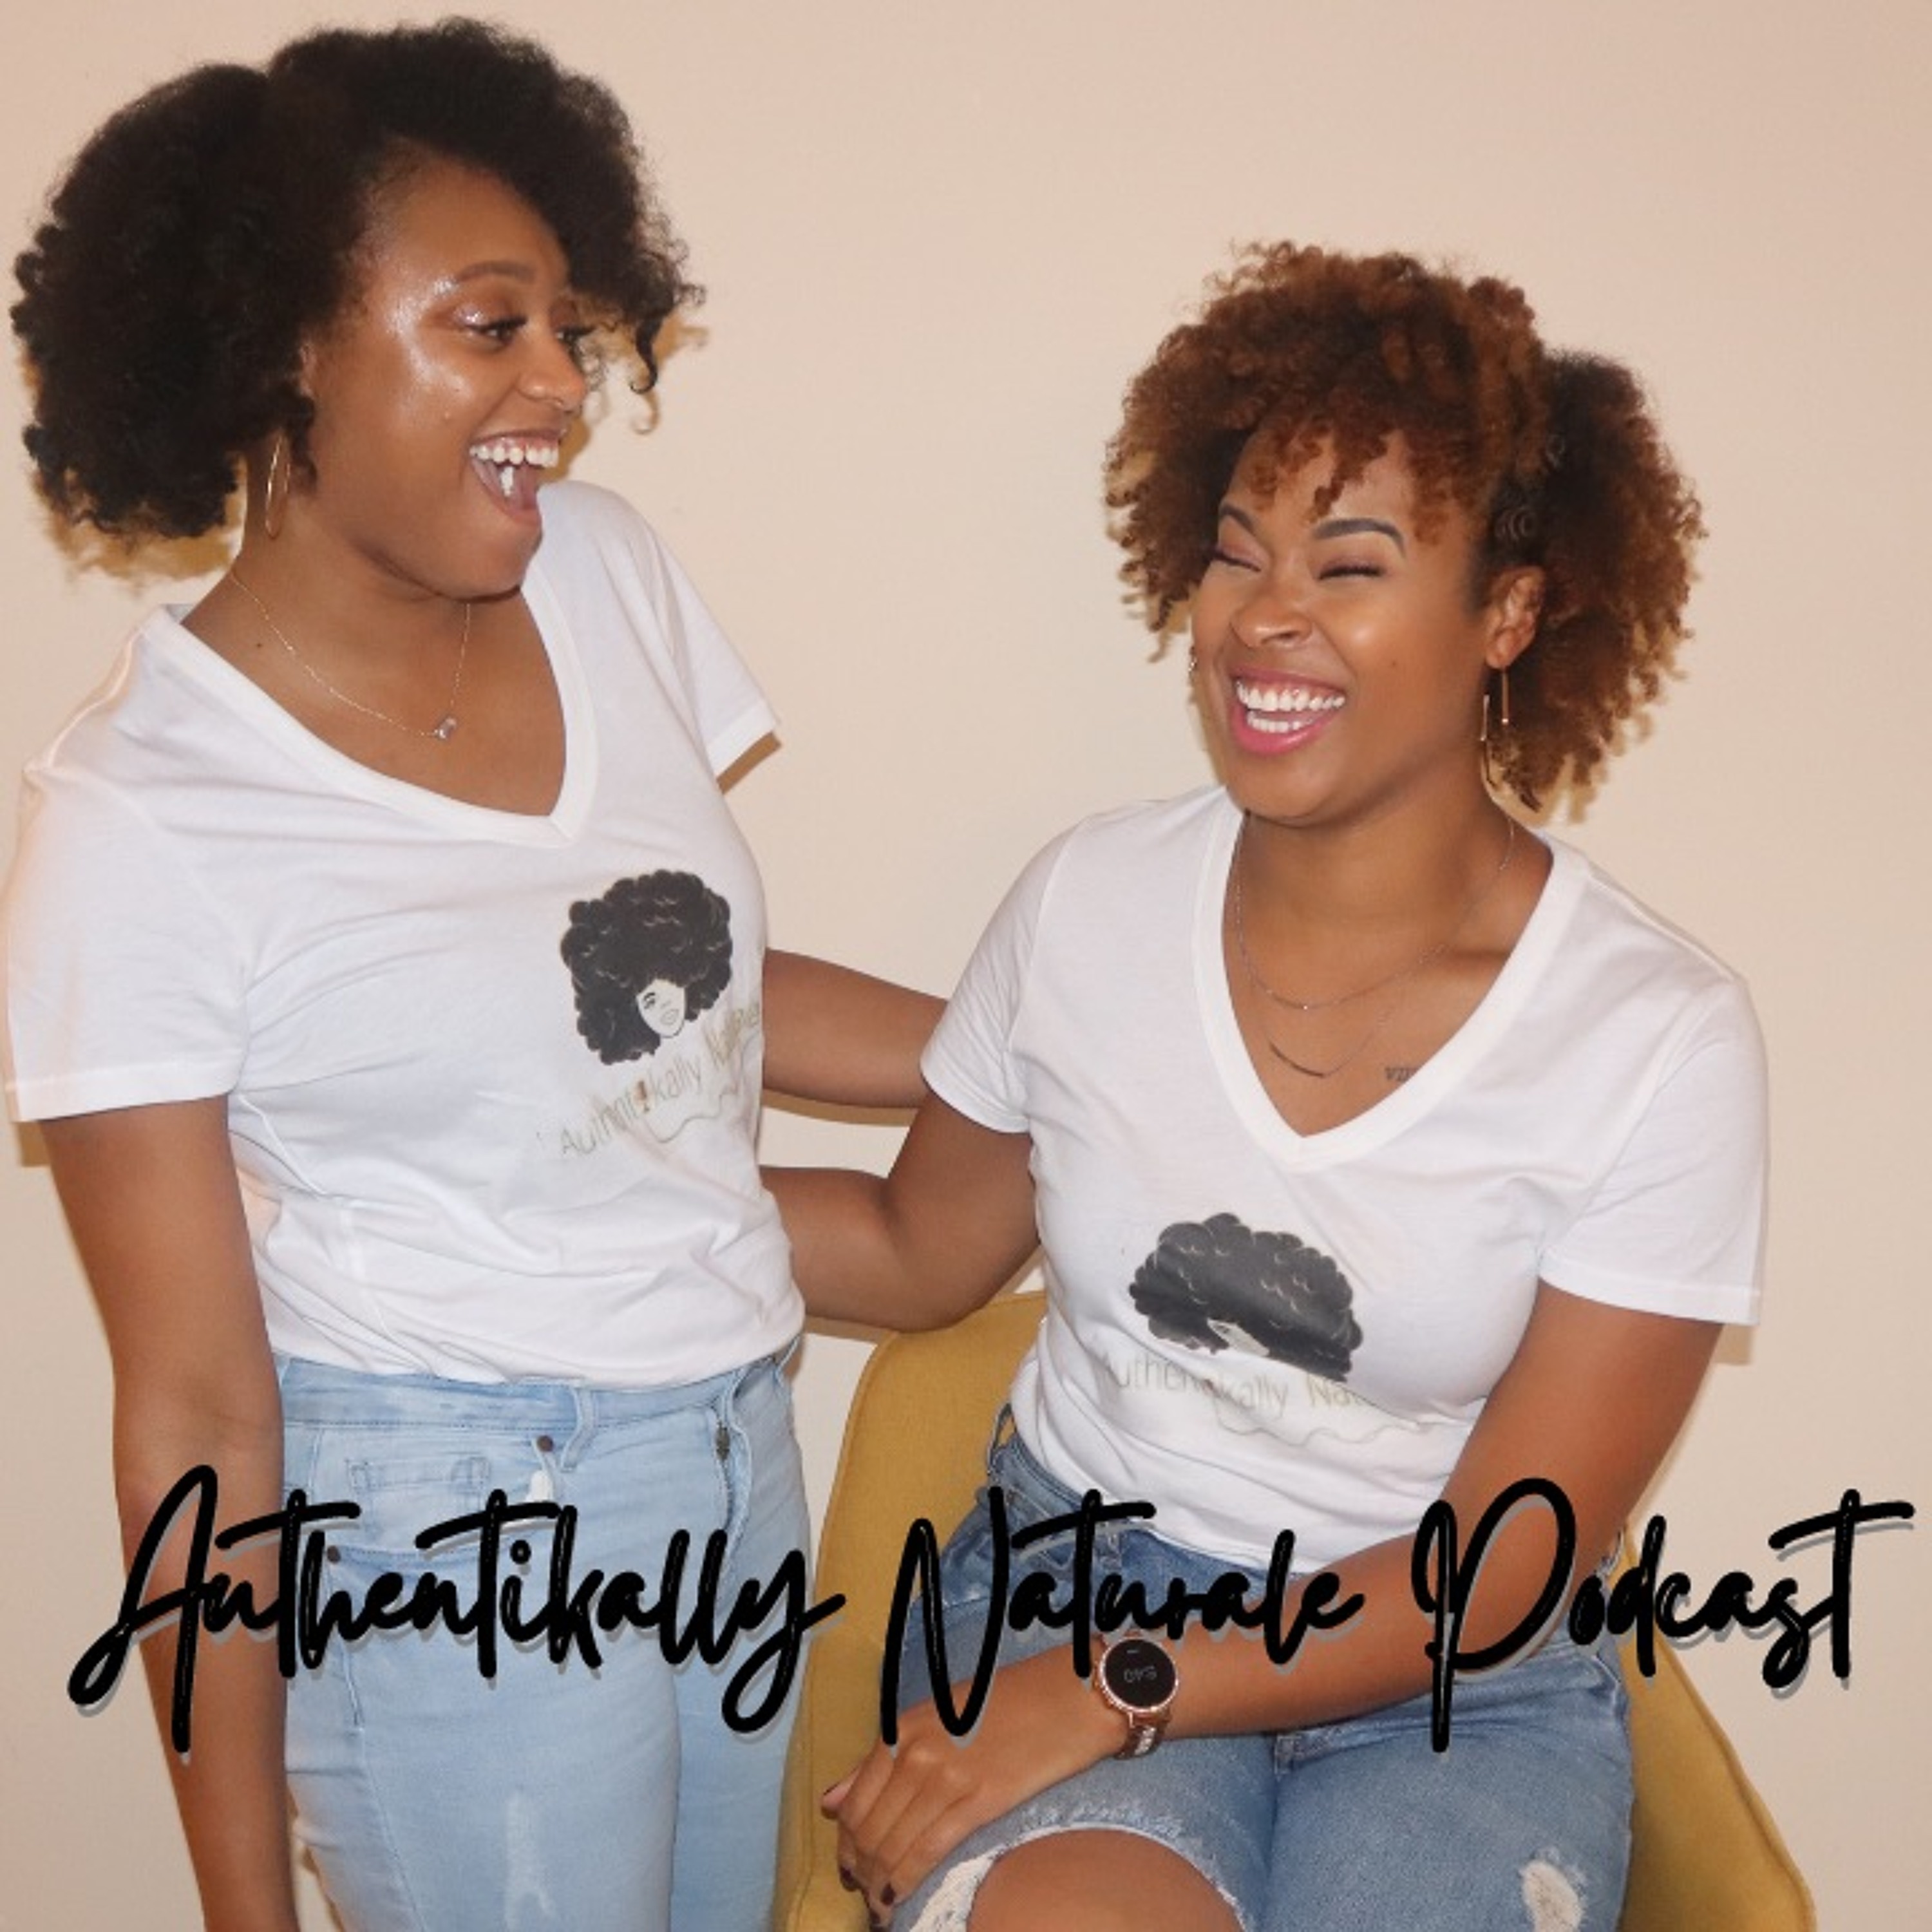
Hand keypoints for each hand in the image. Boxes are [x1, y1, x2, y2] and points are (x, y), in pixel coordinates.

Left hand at [823, 1646, 1122, 1921]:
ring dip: (879, 1884)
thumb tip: (831, 1801)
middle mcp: (915, 1754)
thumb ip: (882, 1760)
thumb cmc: (1008, 1701)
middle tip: (863, 1894)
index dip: (845, 1844)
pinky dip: (907, 1882)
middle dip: (859, 1870)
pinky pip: (927, 1851)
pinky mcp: (979, 1801)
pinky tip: (900, 1900)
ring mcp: (945, 1778)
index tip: (849, 1867)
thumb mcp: (935, 1717)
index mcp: (903, 1730)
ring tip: (880, 1907)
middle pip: (868, 1829)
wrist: (1070, 1696)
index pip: (854, 1802)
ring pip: (892, 1846)